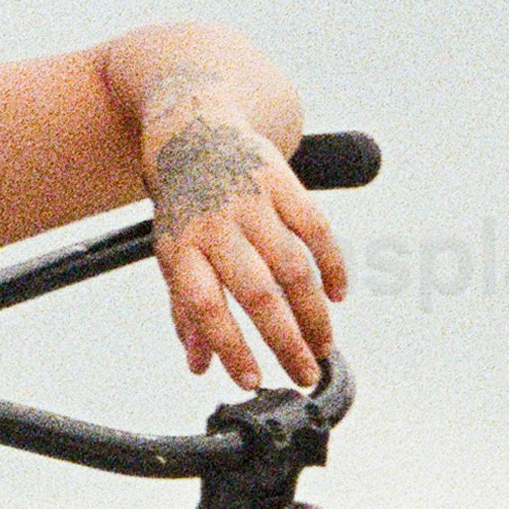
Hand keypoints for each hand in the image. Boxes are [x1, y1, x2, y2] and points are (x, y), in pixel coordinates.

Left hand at [143, 105, 348, 390]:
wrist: (193, 128)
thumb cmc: (184, 202)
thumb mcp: (172, 252)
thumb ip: (186, 308)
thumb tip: (200, 365)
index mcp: (183, 246)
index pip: (204, 305)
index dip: (229, 346)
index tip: (251, 380)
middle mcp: (217, 225)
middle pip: (257, 292)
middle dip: (285, 341)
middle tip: (303, 374)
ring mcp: (252, 201)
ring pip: (293, 267)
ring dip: (313, 313)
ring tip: (322, 345)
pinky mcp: (283, 182)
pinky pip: (316, 229)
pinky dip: (332, 266)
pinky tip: (337, 296)